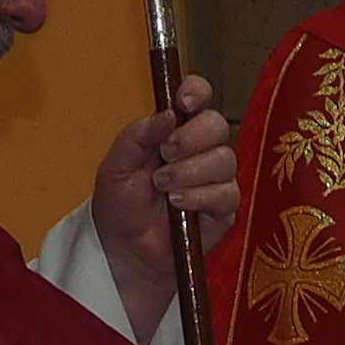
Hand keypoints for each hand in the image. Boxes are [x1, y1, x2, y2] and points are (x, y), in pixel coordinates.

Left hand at [94, 76, 235, 341]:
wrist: (125, 251)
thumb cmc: (120, 206)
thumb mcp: (116, 167)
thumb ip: (138, 136)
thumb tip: (168, 113)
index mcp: (175, 130)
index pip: (198, 97)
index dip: (196, 92)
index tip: (183, 103)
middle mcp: (200, 149)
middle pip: (217, 124)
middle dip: (192, 137)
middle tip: (166, 154)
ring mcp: (216, 178)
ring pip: (225, 159)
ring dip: (191, 171)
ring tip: (163, 188)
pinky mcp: (224, 208)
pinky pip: (227, 193)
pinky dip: (201, 196)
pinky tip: (179, 205)